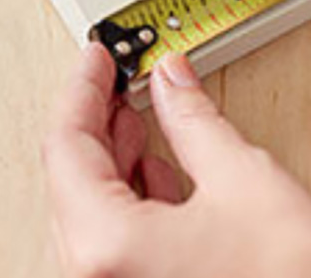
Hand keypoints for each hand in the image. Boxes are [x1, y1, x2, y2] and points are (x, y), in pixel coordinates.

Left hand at [42, 43, 310, 277]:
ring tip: (137, 118)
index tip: (97, 60)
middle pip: (71, 184)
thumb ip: (193, 121)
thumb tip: (172, 82)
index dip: (83, 91)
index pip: (67, 149)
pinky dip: (129, 205)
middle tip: (115, 82)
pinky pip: (114, 248)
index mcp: (107, 250)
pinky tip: (155, 173)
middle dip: (98, 126)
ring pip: (90, 217)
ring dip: (113, 164)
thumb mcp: (244, 180)